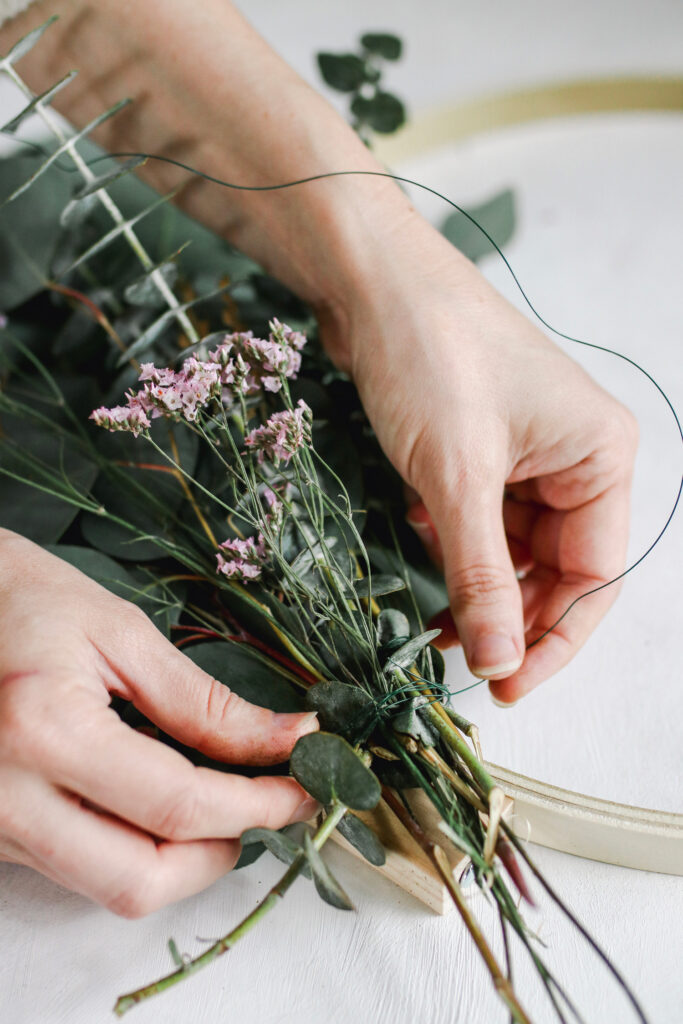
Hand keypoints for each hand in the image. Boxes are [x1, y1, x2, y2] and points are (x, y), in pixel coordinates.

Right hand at [0, 531, 318, 915]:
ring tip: (223, 804)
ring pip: (109, 888)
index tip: (303, 792)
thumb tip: (285, 740)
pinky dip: (136, 848)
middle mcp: (8, 797)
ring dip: (183, 860)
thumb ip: (204, 701)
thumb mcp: (121, 632)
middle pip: (140, 880)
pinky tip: (161, 802)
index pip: (177, 806)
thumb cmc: (23, 600)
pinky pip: (79, 868)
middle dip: (221, 855)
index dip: (256, 807)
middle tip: (266, 807)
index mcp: (46, 731)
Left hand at [323, 219, 637, 702]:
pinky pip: (479, 522)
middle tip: (458, 660)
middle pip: (555, 571)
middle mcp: (575, 459)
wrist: (371, 282)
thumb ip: (480, 575)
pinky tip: (421, 538)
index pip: (596, 577)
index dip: (553, 641)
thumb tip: (500, 662)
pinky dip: (451, 544)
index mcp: (600, 457)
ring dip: (471, 582)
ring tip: (431, 614)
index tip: (505, 687)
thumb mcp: (456, 475)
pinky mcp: (482, 451)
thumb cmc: (429, 354)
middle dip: (506, 614)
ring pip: (511, 551)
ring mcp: (527, 455)